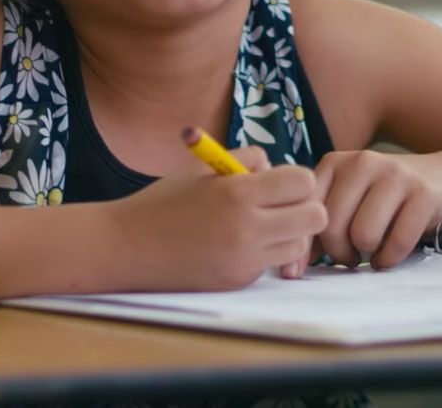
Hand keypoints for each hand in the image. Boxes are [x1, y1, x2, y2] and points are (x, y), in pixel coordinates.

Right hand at [109, 146, 325, 290]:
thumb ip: (245, 160)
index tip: (278, 182)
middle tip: (281, 205)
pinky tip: (236, 245)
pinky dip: (263, 253)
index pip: (304, 181)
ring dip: (289, 233)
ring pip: (299, 245)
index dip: (295, 179)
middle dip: (304, 207)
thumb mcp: (202, 168)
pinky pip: (270, 263)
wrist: (125, 248)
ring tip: (262, 225)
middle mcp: (246, 228)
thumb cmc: (163, 202)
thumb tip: (277, 168)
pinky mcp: (238, 280)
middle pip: (315, 216)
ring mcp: (244, 259)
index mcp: (238, 193)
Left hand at [311, 150, 441, 269]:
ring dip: (367, 255)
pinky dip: (390, 258)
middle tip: (349, 256)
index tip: (310, 264)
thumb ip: (314, 229)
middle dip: (339, 253)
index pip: (306, 212)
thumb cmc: (379, 198)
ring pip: (364, 234)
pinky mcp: (423, 193)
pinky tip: (388, 255)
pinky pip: (398, 241)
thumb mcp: (345, 202)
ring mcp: (394, 174)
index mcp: (334, 163)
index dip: (305, 245)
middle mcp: (362, 162)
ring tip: (370, 251)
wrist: (438, 176)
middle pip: (333, 226)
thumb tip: (289, 269)